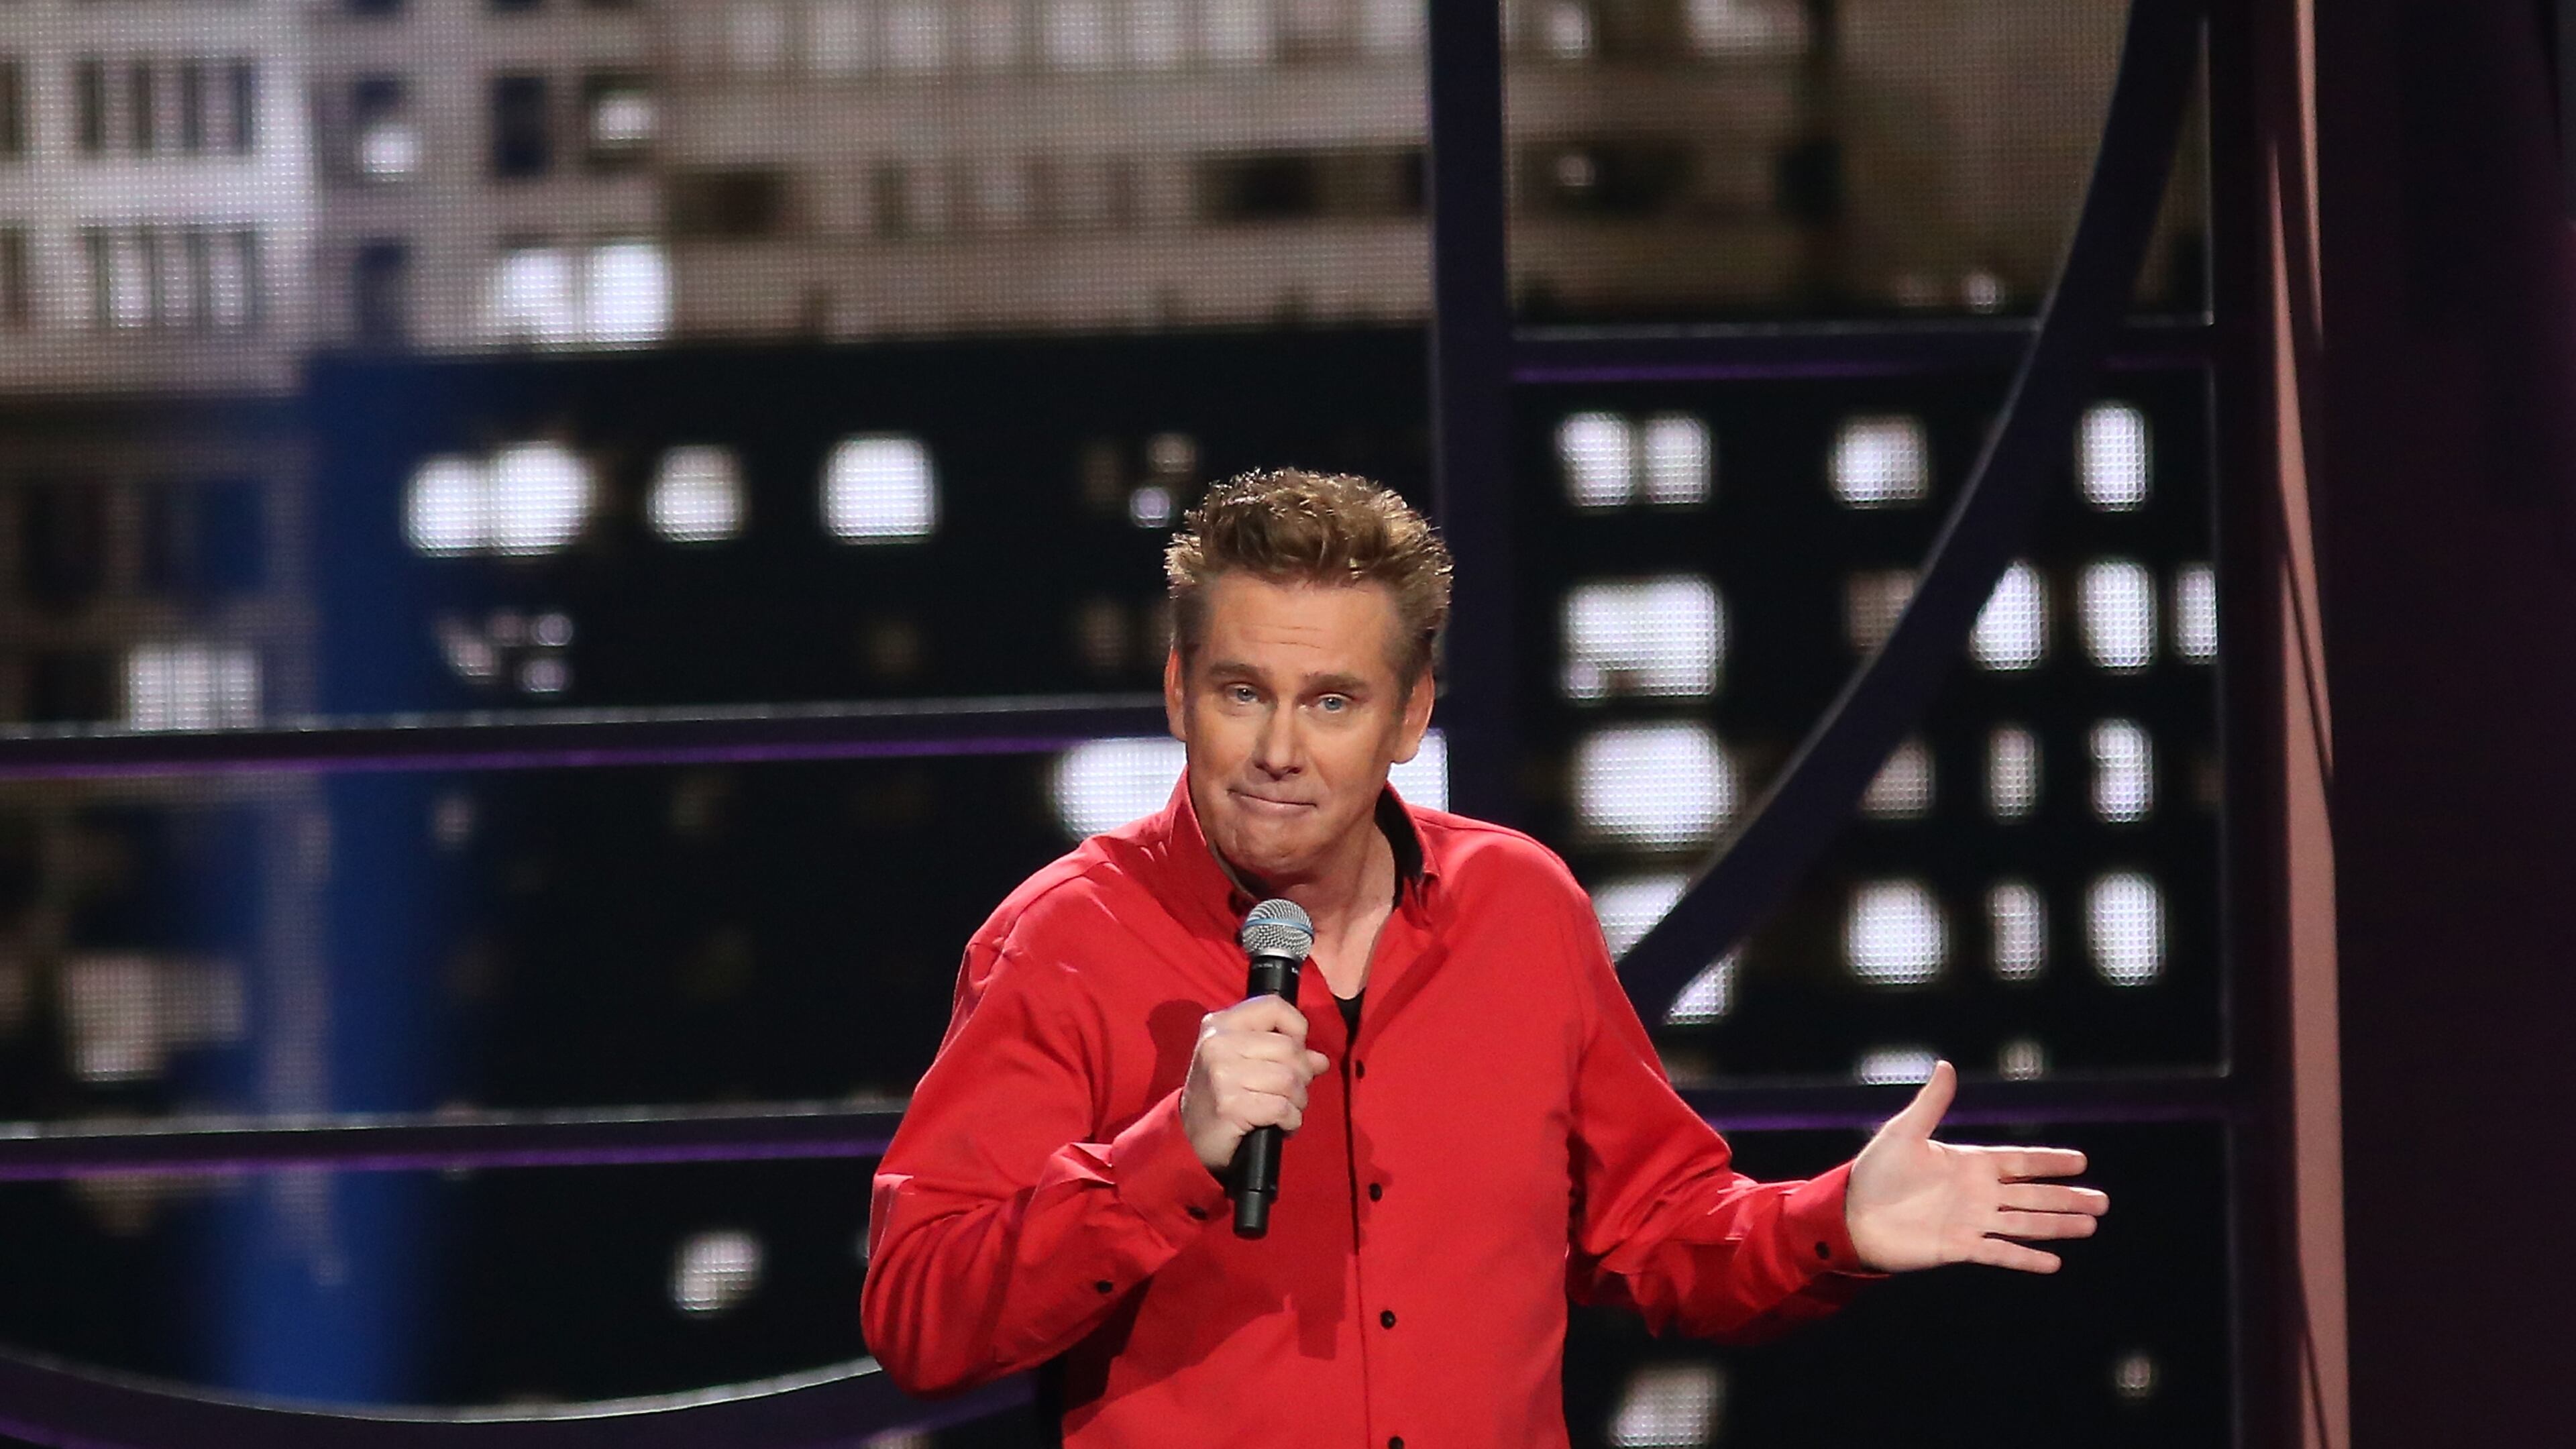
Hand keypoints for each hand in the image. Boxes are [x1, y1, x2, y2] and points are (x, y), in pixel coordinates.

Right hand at [1178, 996, 1331, 1174]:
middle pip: (1289, 1049)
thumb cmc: (1219, 1095)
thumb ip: (1280, 1052)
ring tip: (1287, 1109)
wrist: (1186, 1138)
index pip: (1274, 1006)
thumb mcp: (1241, 1062)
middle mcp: (1219, 1044)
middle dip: (1302, 1075)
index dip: (1297, 1028)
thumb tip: (1320, 1060)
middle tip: (1293, 1092)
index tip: (1295, 1052)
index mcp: (1221, 1024)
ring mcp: (1222, 1075)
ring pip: (1289, 1079)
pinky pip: (1282, 1107)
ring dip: (1298, 1100)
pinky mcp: (1230, 1105)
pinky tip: (1282, 1125)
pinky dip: (1291, 1120)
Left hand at [1844, 1061, 2108, 1273]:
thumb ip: (1931, 1104)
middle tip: (2103, 1201)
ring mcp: (1971, 1221)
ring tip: (2090, 1225)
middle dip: (2067, 1197)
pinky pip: (2000, 1253)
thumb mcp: (1904, 1133)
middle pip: (2032, 1195)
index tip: (2082, 1162)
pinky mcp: (1960, 1248)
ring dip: (2057, 1225)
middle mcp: (1977, 1193)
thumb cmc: (1875, 1172)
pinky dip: (2026, 1258)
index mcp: (1968, 1163)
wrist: (1850, 1215)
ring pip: (2024, 1223)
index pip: (2019, 1161)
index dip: (2049, 1161)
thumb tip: (1946, 1065)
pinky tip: (2054, 1262)